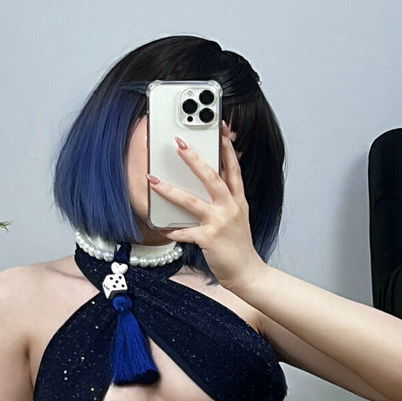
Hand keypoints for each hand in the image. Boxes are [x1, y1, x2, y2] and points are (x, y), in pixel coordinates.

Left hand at [148, 120, 265, 292]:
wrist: (247, 273)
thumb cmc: (239, 246)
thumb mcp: (238, 216)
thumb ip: (227, 199)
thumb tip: (212, 182)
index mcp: (237, 200)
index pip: (233, 167)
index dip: (227, 146)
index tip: (220, 128)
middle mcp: (230, 208)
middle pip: (212, 177)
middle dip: (194, 159)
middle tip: (180, 144)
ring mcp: (219, 223)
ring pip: (192, 201)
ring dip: (170, 190)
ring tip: (154, 180)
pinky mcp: (209, 239)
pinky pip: (185, 232)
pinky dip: (172, 230)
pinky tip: (162, 227)